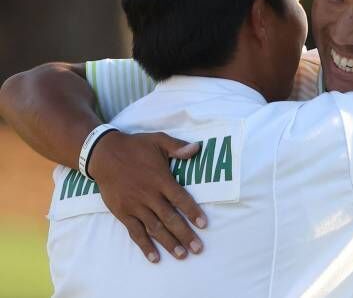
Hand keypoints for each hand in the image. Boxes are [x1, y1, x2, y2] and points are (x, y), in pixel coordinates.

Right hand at [88, 131, 205, 262]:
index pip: (180, 198)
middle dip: (185, 234)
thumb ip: (177, 146)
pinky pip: (135, 232)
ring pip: (154, 228)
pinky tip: (154, 257)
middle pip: (170, 218)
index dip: (192, 212)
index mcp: (160, 179)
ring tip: (182, 255)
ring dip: (169, 243)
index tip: (204, 224)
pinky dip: (145, 246)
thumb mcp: (158, 140)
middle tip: (198, 249)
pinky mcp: (122, 213)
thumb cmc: (135, 146)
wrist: (103, 154)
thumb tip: (197, 148)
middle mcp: (149, 195)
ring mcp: (135, 206)